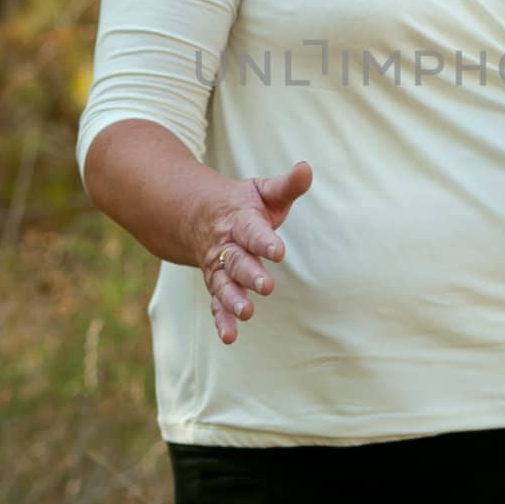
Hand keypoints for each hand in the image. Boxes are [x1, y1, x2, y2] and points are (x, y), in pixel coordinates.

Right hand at [199, 161, 313, 342]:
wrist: (198, 213)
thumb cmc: (244, 204)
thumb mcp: (264, 190)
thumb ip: (287, 185)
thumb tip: (306, 168)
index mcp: (240, 220)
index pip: (252, 230)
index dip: (264, 240)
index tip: (278, 251)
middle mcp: (226, 245)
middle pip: (236, 261)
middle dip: (250, 274)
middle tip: (267, 286)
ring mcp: (218, 266)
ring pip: (223, 284)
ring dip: (232, 299)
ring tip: (246, 312)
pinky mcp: (216, 282)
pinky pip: (216, 302)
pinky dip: (221, 319)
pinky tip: (229, 336)